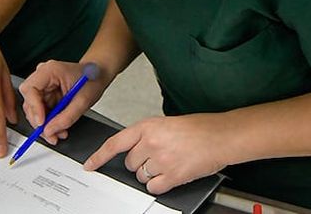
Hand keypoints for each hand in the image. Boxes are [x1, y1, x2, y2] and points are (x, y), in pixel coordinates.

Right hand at [19, 60, 111, 143]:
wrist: (99, 75)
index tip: (41, 123)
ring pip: (34, 109)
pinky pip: (41, 111)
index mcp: (50, 70)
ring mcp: (43, 85)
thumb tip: (49, 131)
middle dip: (39, 121)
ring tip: (59, 133)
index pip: (30, 89)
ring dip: (45, 124)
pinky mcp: (45, 94)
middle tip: (51, 134)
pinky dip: (49, 122)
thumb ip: (66, 117)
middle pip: (29, 101)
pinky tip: (59, 127)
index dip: (34, 108)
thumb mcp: (83, 101)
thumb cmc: (93, 79)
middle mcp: (43, 76)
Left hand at [83, 114, 230, 194]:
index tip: (89, 165)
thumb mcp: (167, 123)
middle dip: (140, 162)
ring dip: (151, 173)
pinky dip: (160, 184)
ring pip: (140, 176)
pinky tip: (172, 173)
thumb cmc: (200, 128)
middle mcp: (151, 142)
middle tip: (158, 155)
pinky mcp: (172, 176)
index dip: (99, 156)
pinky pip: (153, 187)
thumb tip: (136, 149)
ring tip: (170, 162)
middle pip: (129, 163)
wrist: (221, 137)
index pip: (115, 143)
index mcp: (148, 126)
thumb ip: (148, 135)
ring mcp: (161, 160)